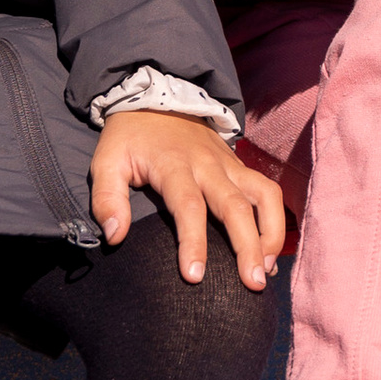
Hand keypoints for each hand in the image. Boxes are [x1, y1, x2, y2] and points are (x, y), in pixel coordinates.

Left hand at [89, 111, 285, 290]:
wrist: (157, 95)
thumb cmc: (130, 137)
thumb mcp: (105, 161)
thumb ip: (106, 198)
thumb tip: (115, 236)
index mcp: (174, 165)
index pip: (188, 207)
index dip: (194, 243)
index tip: (195, 277)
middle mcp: (208, 165)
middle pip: (235, 207)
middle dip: (247, 247)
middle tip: (253, 284)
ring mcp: (229, 164)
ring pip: (264, 195)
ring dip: (271, 233)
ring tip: (266, 269)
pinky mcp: (240, 165)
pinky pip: (267, 191)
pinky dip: (275, 220)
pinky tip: (270, 250)